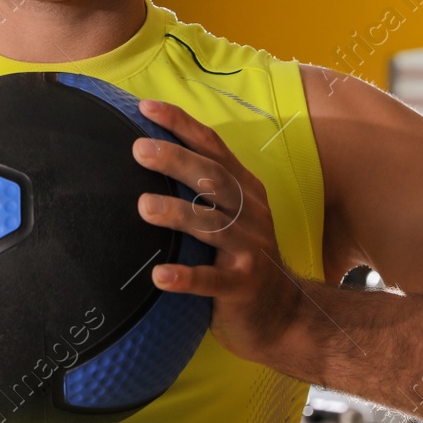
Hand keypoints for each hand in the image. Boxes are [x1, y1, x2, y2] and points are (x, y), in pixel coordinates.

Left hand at [131, 97, 305, 366]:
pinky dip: (186, 278)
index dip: (182, 125)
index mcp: (244, 190)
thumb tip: (148, 152)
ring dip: (178, 214)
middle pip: (213, 179)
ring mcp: (250, 249)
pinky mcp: (243, 286)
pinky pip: (212, 281)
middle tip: (139, 149)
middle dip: (177, 160)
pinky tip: (159, 276)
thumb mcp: (231, 215)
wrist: (283, 314)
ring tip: (144, 205)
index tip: (146, 108)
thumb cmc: (241, 256)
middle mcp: (250, 213)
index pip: (212, 148)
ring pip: (213, 225)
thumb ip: (201, 189)